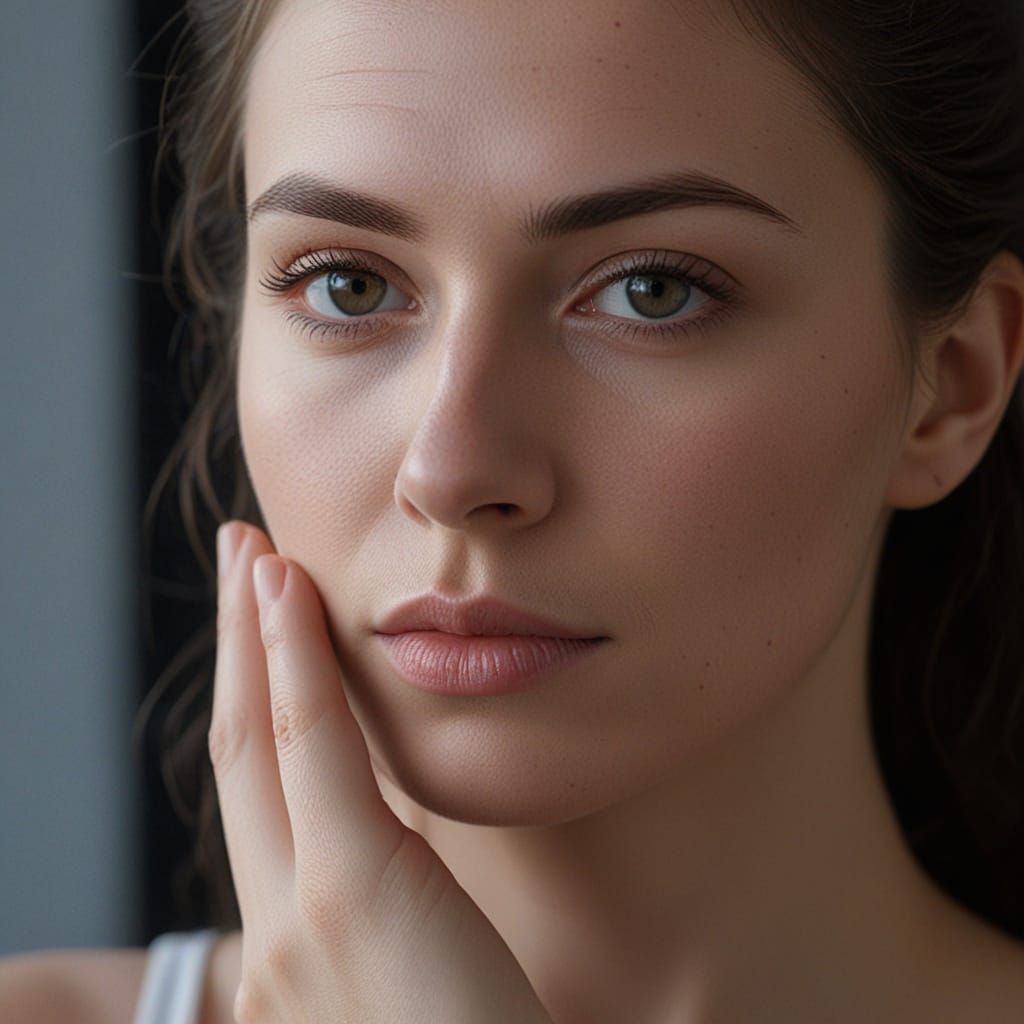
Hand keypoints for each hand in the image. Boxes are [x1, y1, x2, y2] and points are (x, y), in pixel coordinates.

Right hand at [211, 520, 554, 1023]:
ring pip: (261, 736)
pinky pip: (311, 750)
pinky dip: (292, 664)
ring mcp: (300, 915)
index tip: (258, 623)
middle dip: (233, 646)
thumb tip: (402, 855)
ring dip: (254, 633)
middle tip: (237, 560)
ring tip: (253, 555)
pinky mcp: (352, 894)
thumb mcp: (412, 991)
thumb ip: (393, 921)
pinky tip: (286, 594)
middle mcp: (272, 932)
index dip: (250, 700)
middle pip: (240, 750)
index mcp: (291, 953)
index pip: (261, 798)